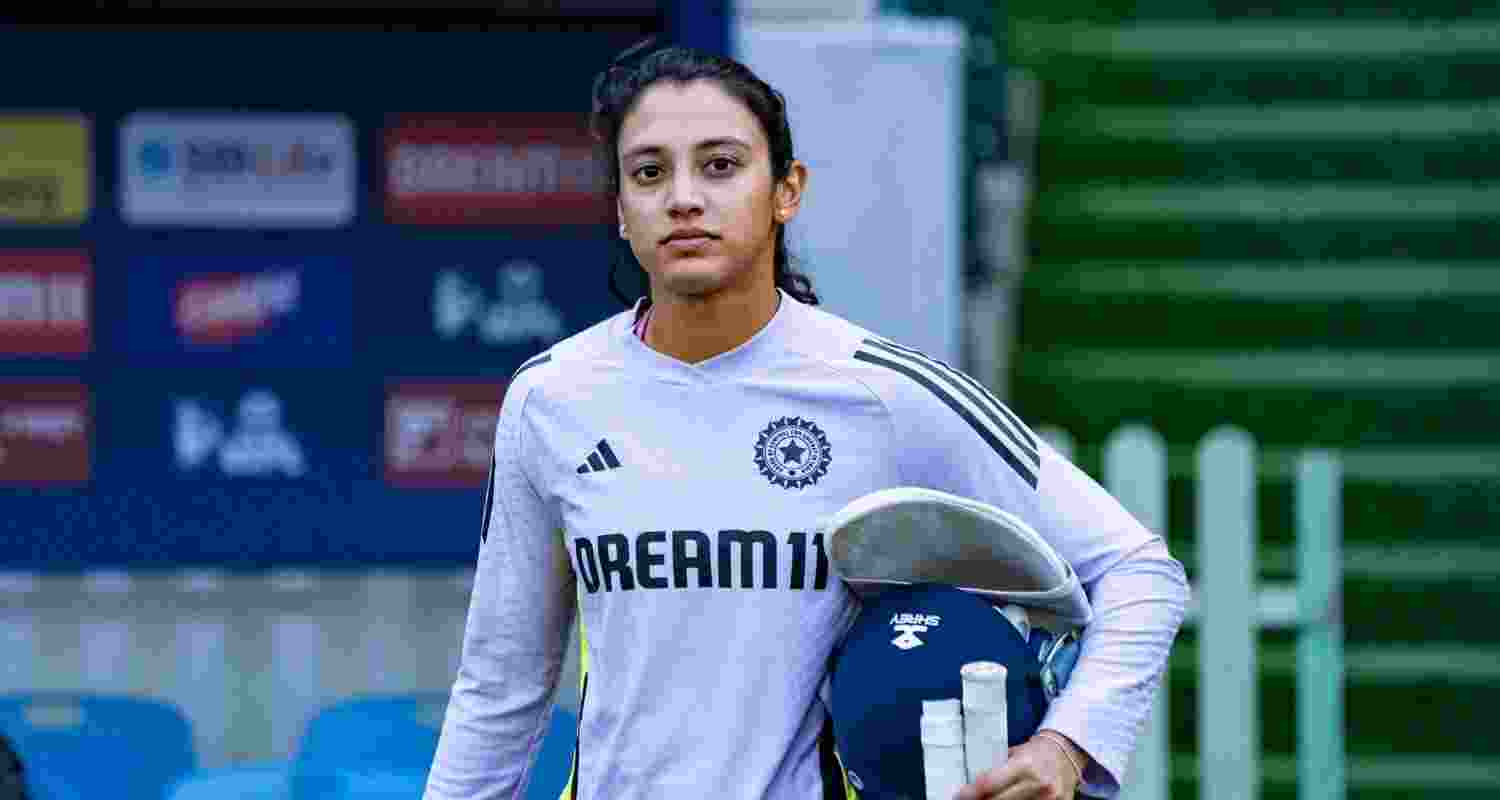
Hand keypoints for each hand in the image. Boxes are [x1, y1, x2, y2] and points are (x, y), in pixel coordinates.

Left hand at [954, 731, 1084, 799]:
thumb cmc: (1036, 752)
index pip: (990, 783)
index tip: (960, 795)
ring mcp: (1049, 798)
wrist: (1066, 753)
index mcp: (1023, 764)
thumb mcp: (1015, 754)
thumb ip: (997, 770)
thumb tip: (973, 786)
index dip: (971, 793)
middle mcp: (1037, 782)